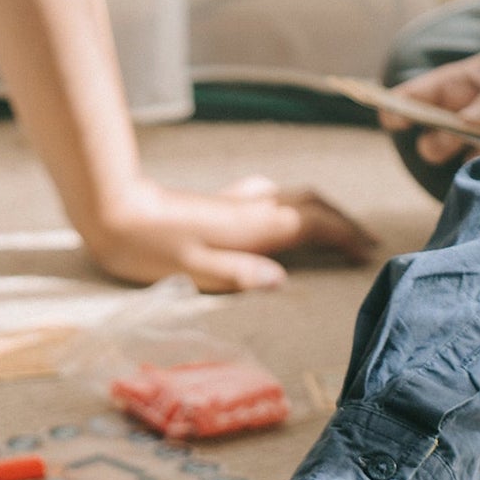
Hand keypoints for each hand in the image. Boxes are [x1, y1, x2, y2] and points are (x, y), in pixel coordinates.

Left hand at [84, 175, 378, 292]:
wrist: (111, 210)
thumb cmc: (147, 247)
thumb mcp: (193, 270)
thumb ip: (238, 275)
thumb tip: (281, 281)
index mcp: (251, 226)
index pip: (313, 225)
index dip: (344, 236)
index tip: (368, 253)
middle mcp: (249, 208)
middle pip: (310, 204)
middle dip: (340, 220)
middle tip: (363, 242)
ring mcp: (234, 202)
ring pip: (290, 198)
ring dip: (318, 211)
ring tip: (333, 230)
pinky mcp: (217, 203)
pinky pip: (268, 199)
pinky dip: (288, 207)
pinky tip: (279, 214)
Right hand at [378, 4, 479, 168]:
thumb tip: (464, 129)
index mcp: (463, 83)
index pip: (418, 96)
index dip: (398, 107)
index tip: (392, 119)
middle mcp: (470, 113)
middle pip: (432, 138)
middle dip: (437, 142)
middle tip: (461, 135)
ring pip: (458, 161)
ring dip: (465, 162)